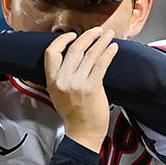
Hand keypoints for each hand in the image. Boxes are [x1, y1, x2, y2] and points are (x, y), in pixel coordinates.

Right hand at [44, 27, 118, 151]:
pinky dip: (108, 53)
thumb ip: (60, 77)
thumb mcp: (57, 94)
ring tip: (109, 35)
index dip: (62, 40)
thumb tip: (71, 57)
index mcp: (52, 81)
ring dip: (101, 41)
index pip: (52, 52)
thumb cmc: (73, 115)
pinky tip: (113, 47)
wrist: (83, 133)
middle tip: (97, 31)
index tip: (72, 35)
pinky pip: (101, 64)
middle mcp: (63, 80)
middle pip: (74, 49)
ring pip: (90, 54)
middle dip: (88, 36)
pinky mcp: (92, 87)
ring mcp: (77, 83)